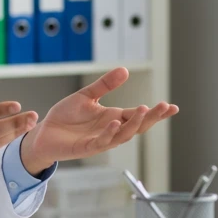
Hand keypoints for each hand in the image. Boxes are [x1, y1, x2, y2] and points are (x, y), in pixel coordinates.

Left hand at [19, 67, 176, 174]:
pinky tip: (115, 122)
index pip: (139, 114)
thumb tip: (125, 70)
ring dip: (133, 124)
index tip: (173, 107)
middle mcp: (111, 130)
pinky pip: (102, 141)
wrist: (44, 133)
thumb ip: (105, 85)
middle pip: (137, 126)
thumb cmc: (66, 117)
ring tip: (143, 109)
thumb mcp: (86, 96)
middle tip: (165, 107)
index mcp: (113, 117)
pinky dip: (110, 132)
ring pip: (123, 135)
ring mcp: (100, 140)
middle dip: (152, 117)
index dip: (156, 112)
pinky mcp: (86, 148)